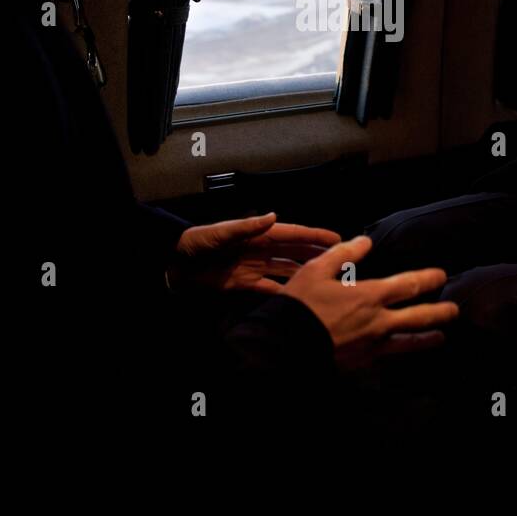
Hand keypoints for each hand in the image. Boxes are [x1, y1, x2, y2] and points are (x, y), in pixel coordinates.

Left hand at [168, 213, 340, 293]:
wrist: (173, 263)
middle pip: (294, 252)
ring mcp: (253, 267)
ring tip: (326, 281)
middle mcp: (260, 249)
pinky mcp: (244, 284)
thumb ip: (247, 227)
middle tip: (342, 260)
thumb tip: (273, 216)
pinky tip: (299, 299)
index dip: (315, 236)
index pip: (292, 234)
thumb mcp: (220, 233)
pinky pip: (269, 289)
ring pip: (286, 270)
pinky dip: (283, 293)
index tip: (337, 239)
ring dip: (304, 274)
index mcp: (257, 234)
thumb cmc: (195, 242)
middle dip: (317, 254)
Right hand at [279, 235, 459, 370]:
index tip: (441, 275)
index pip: (407, 285)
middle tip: (454, 310)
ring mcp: (371, 345)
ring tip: (441, 336)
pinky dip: (400, 354)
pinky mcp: (361, 363)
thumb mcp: (316, 270)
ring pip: (408, 342)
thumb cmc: (299, 304)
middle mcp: (377, 322)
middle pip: (417, 317)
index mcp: (368, 296)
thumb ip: (343, 253)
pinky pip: (388, 358)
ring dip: (426, 338)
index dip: (427, 279)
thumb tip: (365, 241)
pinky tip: (403, 353)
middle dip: (439, 312)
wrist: (285, 346)